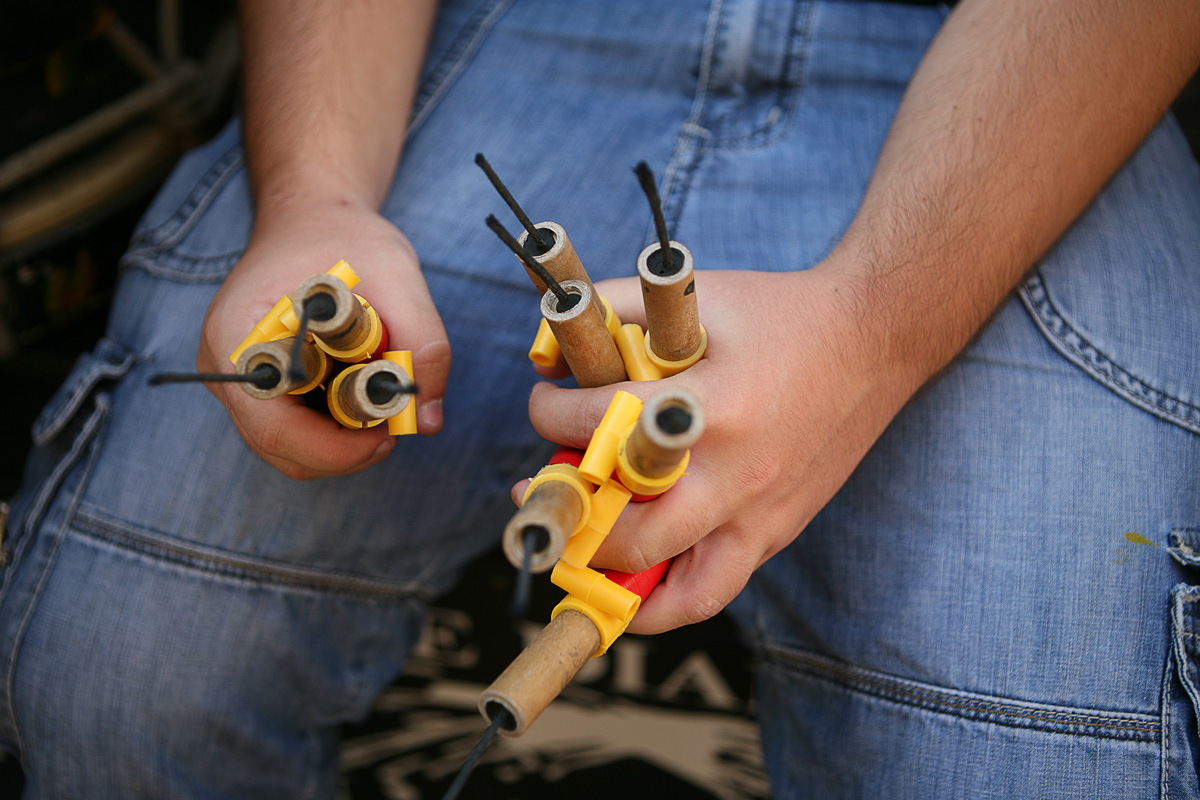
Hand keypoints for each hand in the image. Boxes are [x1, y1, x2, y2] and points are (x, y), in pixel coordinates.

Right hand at [197, 195, 449, 478]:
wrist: (313, 215)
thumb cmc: (344, 236)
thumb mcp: (397, 275)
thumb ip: (423, 342)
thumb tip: (428, 421)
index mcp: (237, 336)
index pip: (273, 425)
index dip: (333, 449)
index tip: (388, 437)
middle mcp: (226, 367)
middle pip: (281, 448)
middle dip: (345, 450)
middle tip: (397, 425)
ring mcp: (240, 381)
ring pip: (291, 448)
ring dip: (344, 444)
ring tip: (386, 404)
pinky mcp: (263, 388)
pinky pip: (297, 431)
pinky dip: (336, 430)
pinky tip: (368, 395)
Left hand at [523, 260, 918, 633]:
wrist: (874, 340)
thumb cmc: (782, 317)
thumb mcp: (701, 295)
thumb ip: (617, 306)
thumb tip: (548, 341)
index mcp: (716, 409)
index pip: (604, 429)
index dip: (553, 415)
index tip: (544, 403)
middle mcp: (738, 476)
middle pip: (633, 534)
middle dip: (574, 518)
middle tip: (545, 491)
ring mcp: (761, 515)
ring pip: (678, 590)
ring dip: (616, 582)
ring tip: (579, 554)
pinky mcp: (776, 532)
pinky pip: (714, 590)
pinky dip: (665, 600)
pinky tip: (632, 582)